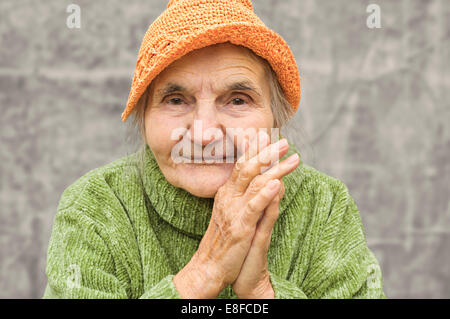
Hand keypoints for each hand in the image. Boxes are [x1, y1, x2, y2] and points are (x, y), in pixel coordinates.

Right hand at [173, 130, 298, 297]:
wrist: (208, 266)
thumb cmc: (222, 240)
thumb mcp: (231, 212)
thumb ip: (246, 196)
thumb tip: (267, 181)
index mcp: (227, 192)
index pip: (241, 164)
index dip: (255, 149)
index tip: (267, 135)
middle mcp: (229, 197)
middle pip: (248, 168)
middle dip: (268, 152)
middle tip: (284, 141)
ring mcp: (234, 210)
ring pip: (255, 183)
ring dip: (275, 168)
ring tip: (292, 158)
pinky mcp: (241, 226)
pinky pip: (253, 207)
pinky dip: (265, 194)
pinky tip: (277, 184)